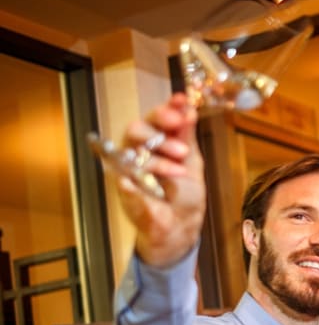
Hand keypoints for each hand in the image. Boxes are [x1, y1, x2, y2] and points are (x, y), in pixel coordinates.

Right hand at [119, 94, 204, 267]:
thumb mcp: (191, 160)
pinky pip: (121, 180)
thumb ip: (186, 136)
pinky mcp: (123, 189)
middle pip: (136, 129)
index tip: (181, 100)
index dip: (167, 107)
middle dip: (159, 129)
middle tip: (179, 133)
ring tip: (180, 169)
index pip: (156, 118)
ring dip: (159, 159)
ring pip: (132, 152)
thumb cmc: (184, 192)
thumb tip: (188, 109)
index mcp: (156, 141)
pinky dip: (129, 182)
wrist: (180, 224)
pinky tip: (132, 182)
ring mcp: (128, 168)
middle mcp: (139, 150)